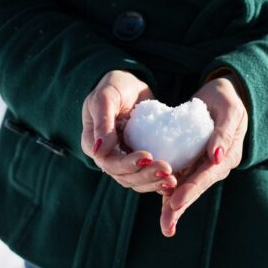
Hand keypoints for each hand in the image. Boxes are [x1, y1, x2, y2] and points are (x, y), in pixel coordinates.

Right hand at [81, 70, 178, 193]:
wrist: (130, 85)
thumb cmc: (114, 86)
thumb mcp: (106, 97)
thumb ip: (102, 121)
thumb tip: (99, 150)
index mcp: (92, 144)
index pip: (109, 162)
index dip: (127, 164)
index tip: (148, 156)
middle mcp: (107, 156)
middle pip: (124, 176)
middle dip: (145, 176)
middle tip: (167, 170)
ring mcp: (124, 158)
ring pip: (137, 180)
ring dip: (154, 182)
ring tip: (173, 180)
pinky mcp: (140, 158)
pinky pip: (148, 175)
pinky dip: (159, 181)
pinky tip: (175, 182)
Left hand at [159, 73, 247, 236]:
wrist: (222, 96)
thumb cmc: (228, 100)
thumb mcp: (230, 110)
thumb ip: (224, 132)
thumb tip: (217, 157)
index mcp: (228, 156)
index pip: (207, 175)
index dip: (192, 189)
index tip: (176, 201)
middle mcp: (215, 165)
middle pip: (196, 188)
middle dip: (181, 206)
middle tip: (167, 224)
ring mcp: (202, 165)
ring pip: (186, 187)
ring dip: (174, 206)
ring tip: (165, 226)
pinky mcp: (190, 160)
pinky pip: (179, 177)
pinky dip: (168, 189)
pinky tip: (159, 204)